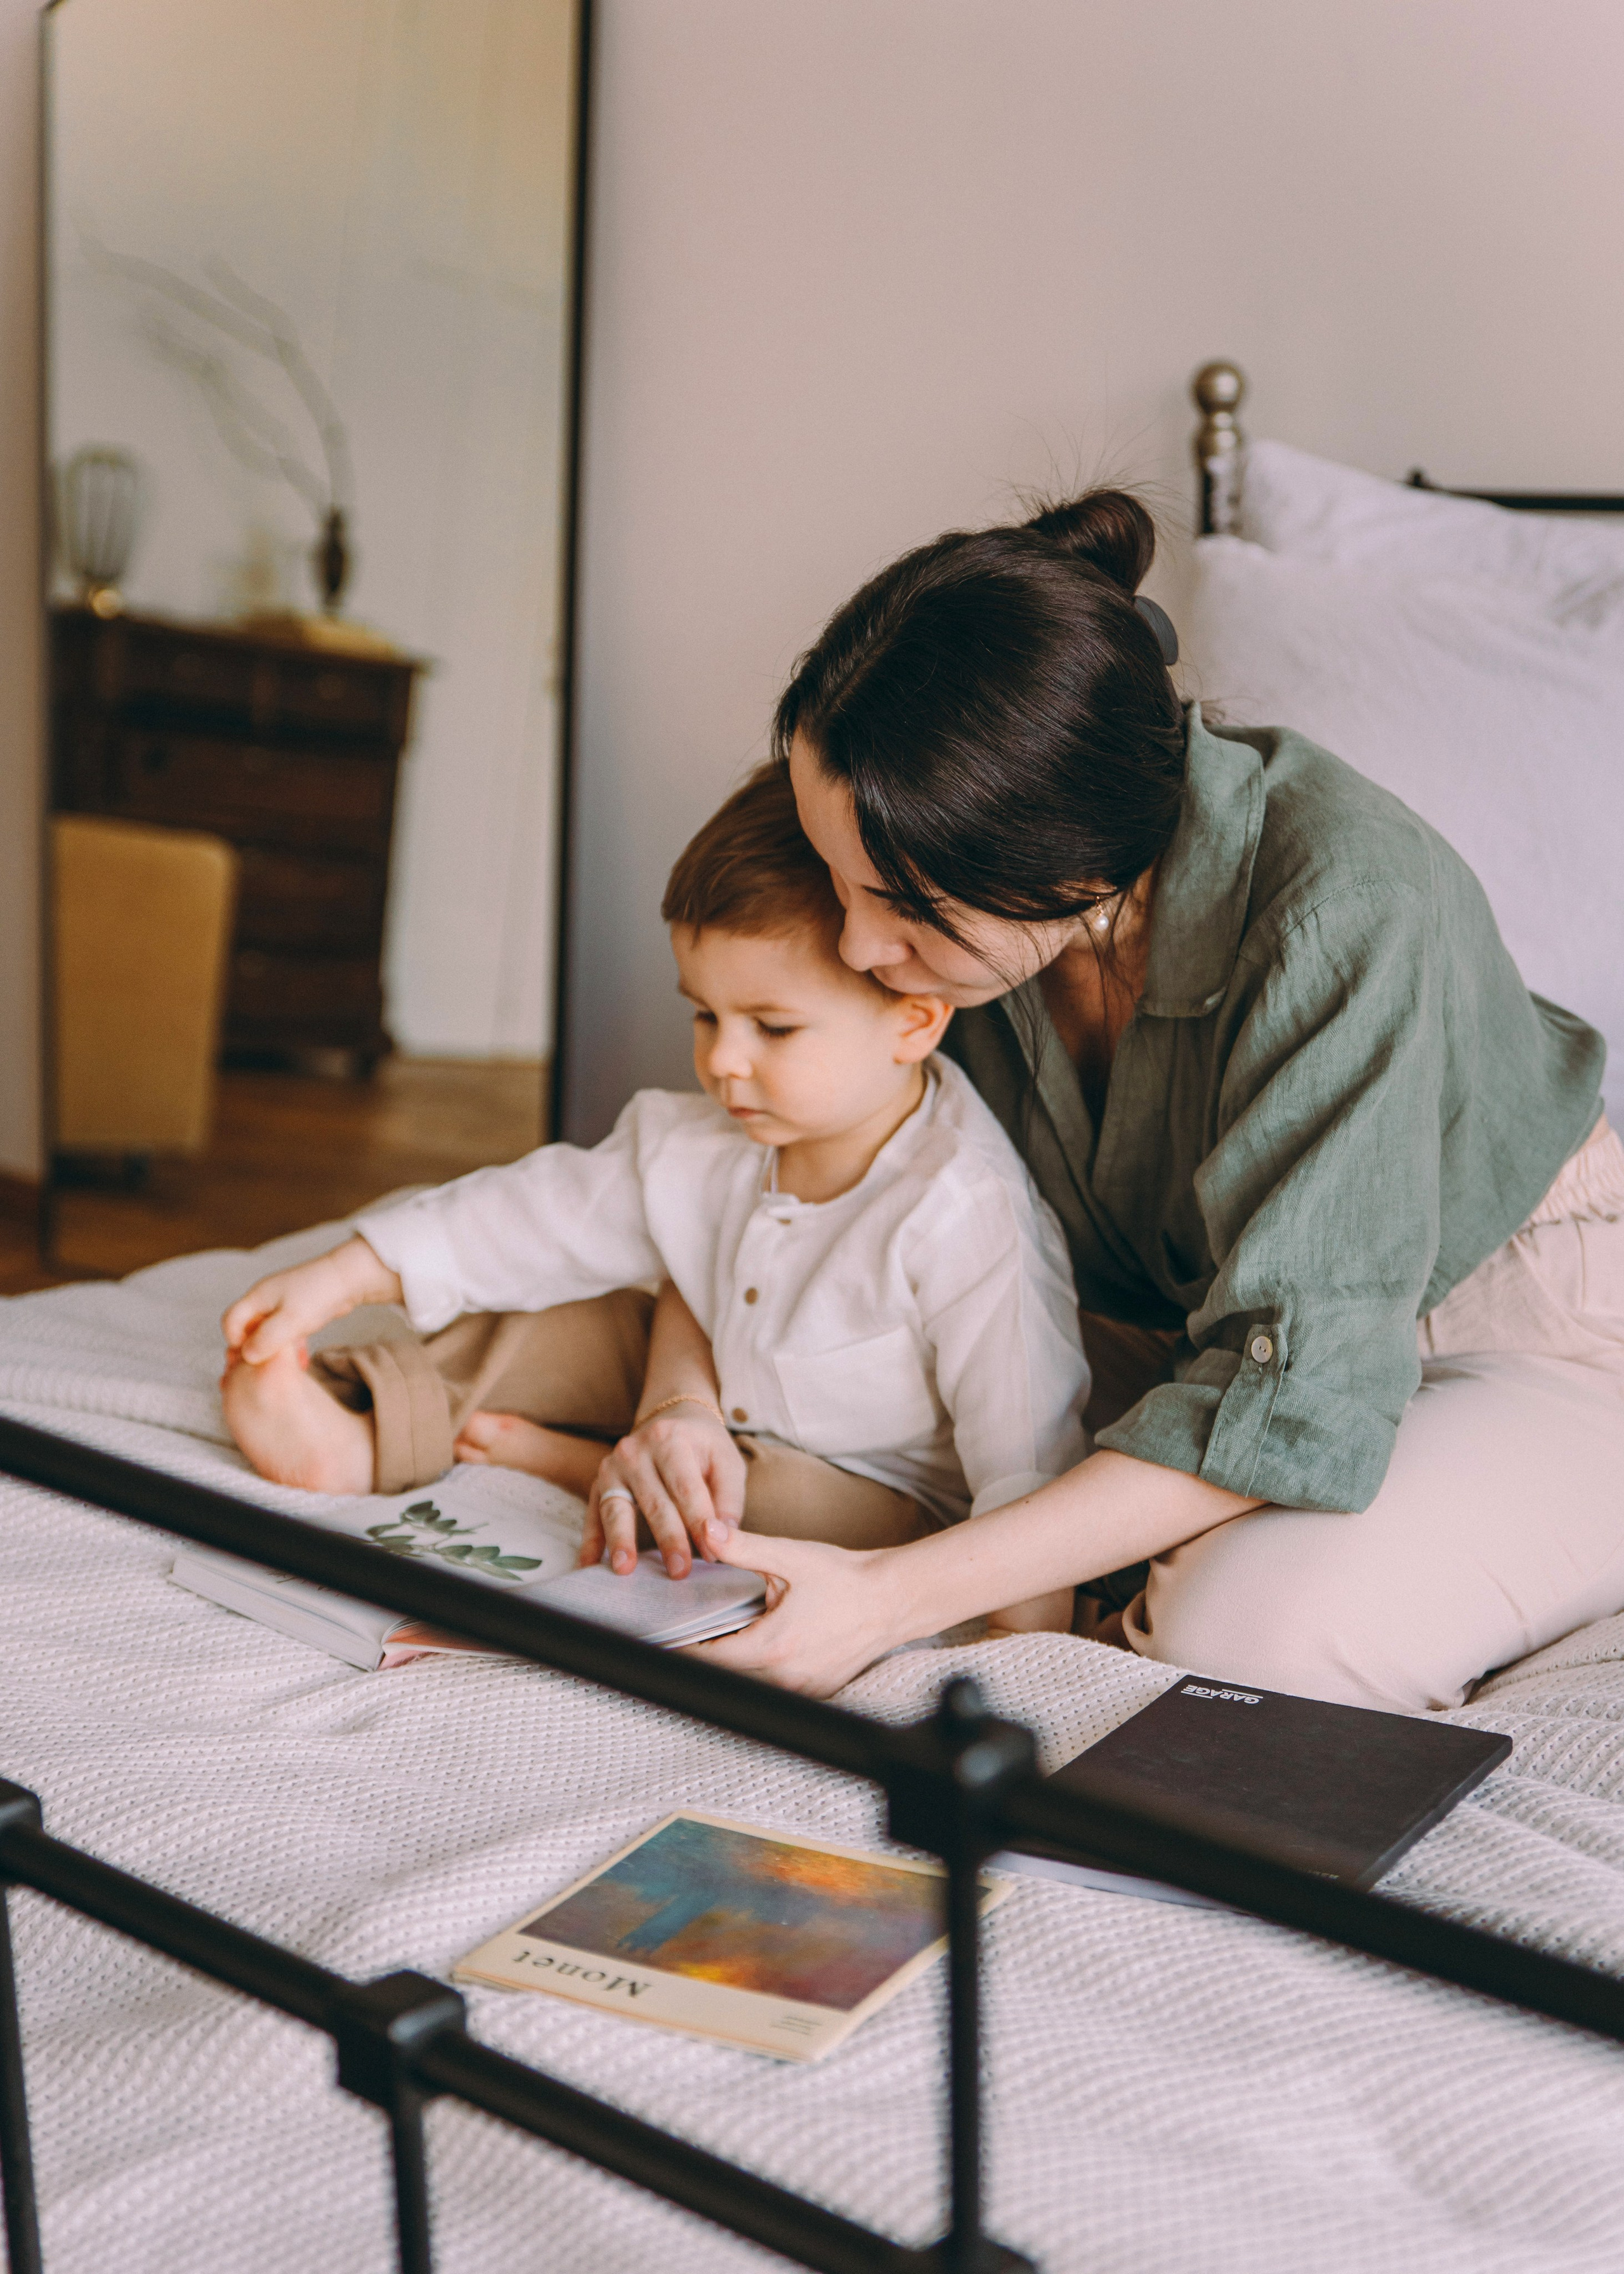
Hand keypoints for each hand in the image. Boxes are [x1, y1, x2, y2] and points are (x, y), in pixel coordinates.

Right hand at [221, 1235, 402, 1364]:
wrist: (350, 1278)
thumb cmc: (318, 1296)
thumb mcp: (291, 1320)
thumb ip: (266, 1338)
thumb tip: (246, 1356)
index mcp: (257, 1297)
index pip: (230, 1321)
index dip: (234, 1341)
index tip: (249, 1358)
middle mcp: (265, 1299)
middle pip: (246, 1328)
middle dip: (253, 1349)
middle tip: (264, 1369)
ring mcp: (281, 1304)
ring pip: (267, 1332)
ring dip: (273, 1350)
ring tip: (284, 1369)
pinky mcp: (298, 1310)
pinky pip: (285, 1332)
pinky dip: (290, 1346)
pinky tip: (302, 1361)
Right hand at [580, 1406, 747, 1579]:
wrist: (670, 1418)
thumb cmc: (703, 1447)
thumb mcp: (726, 1461)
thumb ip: (728, 1497)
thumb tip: (723, 1534)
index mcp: (670, 1439)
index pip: (686, 1488)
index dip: (699, 1522)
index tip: (712, 1553)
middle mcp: (635, 1450)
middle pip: (654, 1502)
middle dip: (668, 1539)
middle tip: (680, 1571)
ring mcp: (612, 1467)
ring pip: (617, 1509)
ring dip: (621, 1541)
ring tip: (625, 1569)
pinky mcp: (598, 1483)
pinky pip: (593, 1515)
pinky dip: (590, 1542)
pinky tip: (589, 1566)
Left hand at [682, 1525, 905, 1696]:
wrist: (892, 1599)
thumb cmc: (844, 1578)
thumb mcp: (790, 1557)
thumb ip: (742, 1547)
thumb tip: (706, 1530)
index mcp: (773, 1646)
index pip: (709, 1660)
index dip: (684, 1650)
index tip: (667, 1639)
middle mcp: (785, 1678)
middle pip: (726, 1677)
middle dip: (707, 1656)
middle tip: (693, 1634)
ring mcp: (803, 1691)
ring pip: (749, 1686)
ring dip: (735, 1667)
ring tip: (725, 1641)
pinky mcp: (817, 1693)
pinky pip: (775, 1690)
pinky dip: (762, 1674)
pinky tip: (763, 1649)